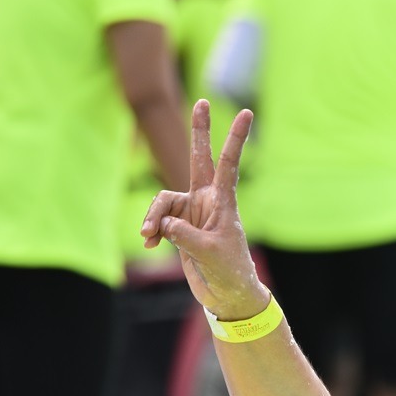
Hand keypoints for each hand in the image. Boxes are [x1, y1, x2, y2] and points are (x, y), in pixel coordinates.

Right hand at [141, 100, 264, 318]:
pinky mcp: (180, 227)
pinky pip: (158, 220)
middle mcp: (207, 201)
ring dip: (153, 217)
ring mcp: (192, 212)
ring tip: (149, 236)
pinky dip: (152, 229)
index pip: (228, 163)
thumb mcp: (208, 252)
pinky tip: (149, 243)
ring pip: (163, 201)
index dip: (235, 137)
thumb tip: (162, 223)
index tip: (247, 112)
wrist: (226, 294)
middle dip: (199, 132)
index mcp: (223, 202)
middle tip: (202, 101)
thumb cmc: (229, 272)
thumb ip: (183, 234)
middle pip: (199, 159)